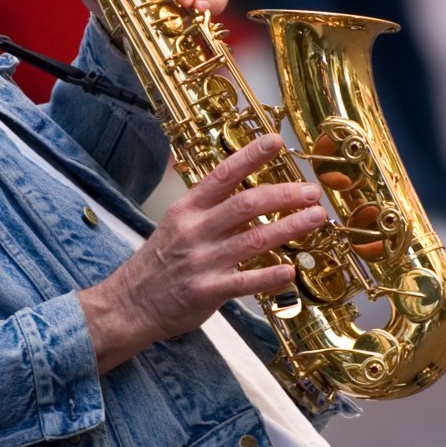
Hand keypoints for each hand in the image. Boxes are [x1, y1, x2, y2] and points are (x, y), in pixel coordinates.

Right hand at [78, 134, 326, 372]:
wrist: (129, 304)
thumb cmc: (158, 263)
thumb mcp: (176, 224)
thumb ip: (210, 209)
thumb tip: (249, 192)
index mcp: (187, 209)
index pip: (222, 175)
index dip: (250, 156)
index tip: (276, 142)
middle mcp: (196, 230)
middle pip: (247, 204)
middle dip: (284, 195)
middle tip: (312, 192)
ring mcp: (202, 261)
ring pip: (254, 239)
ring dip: (290, 227)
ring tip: (316, 219)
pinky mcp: (207, 291)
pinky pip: (245, 282)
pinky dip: (270, 276)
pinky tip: (291, 271)